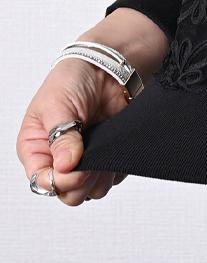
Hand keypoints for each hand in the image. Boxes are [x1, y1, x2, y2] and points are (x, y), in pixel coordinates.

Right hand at [16, 10, 168, 206]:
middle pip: (68, 194)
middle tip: (91, 158)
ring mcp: (84, 161)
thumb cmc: (73, 79)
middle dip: (81, 181)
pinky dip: (115, 166)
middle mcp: (58, 160)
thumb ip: (61, 137)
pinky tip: (113, 144)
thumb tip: (66, 166)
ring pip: (92, 191)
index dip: (58, 181)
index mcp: (36, 148)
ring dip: (100, 174)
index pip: (42, 182)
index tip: (74, 168)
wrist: (108, 69)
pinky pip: (113, 178)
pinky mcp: (107, 159)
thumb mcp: (58, 104)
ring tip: (102, 146)